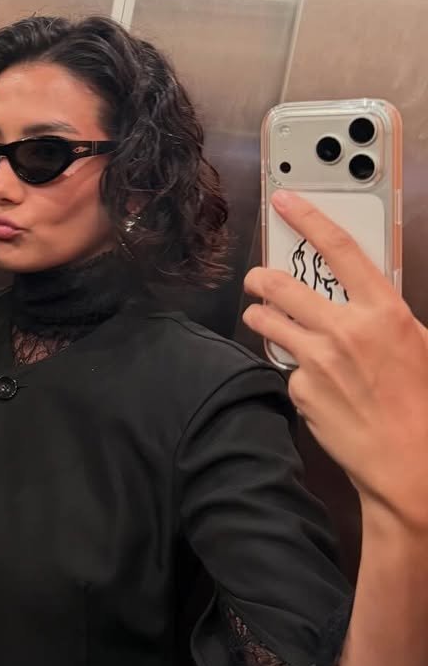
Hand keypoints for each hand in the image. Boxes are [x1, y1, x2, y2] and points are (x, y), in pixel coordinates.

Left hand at [243, 190, 427, 533]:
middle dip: (261, 277)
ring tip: (263, 319)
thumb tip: (360, 297)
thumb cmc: (423, 405)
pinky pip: (286, 368)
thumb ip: (383, 316)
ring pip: (267, 322)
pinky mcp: (300, 389)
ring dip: (260, 317)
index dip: (308, 218)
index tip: (285, 201)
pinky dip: (292, 370)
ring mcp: (318, 360)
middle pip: (282, 284)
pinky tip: (312, 383)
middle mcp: (346, 330)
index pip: (340, 249)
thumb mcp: (418, 344)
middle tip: (256, 278)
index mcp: (384, 312)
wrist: (410, 464)